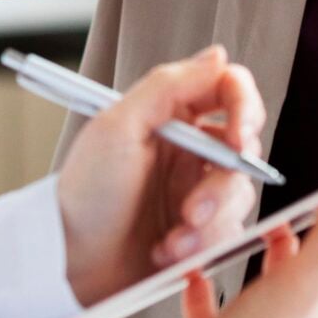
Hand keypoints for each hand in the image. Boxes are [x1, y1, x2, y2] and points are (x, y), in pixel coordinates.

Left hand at [56, 46, 265, 306]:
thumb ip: (167, 86)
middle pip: (244, 148)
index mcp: (172, 114)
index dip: (245, 108)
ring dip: (208, 221)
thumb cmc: (86, 194)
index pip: (228, 90)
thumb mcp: (117, 128)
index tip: (239, 138)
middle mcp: (192, 148)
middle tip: (193, 210)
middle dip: (222, 184)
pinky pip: (228, 232)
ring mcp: (199, 190)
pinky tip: (166, 252)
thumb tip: (217, 56)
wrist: (72, 261)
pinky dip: (200, 245)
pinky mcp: (203, 229)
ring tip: (172, 239)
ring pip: (239, 194)